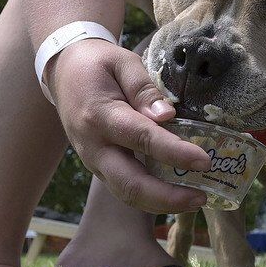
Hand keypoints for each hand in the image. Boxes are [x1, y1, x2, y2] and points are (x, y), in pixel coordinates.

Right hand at [45, 39, 211, 212]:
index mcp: (99, 115)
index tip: (202, 160)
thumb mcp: (122, 63)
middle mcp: (93, 146)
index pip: (141, 138)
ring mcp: (93, 161)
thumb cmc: (97, 64)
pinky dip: (151, 197)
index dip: (173, 152)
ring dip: (161, 203)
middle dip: (167, 197)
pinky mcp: (99, 167)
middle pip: (129, 183)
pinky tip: (177, 195)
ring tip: (195, 200)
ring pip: (126, 193)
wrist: (63, 73)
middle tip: (201, 197)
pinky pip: (124, 188)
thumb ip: (144, 88)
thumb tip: (167, 116)